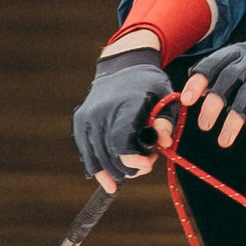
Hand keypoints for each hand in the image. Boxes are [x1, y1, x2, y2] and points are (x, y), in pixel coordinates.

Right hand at [73, 52, 172, 188]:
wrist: (122, 64)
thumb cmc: (149, 83)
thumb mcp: (165, 96)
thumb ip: (166, 120)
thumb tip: (164, 143)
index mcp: (123, 104)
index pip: (121, 143)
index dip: (134, 160)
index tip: (149, 164)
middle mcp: (101, 111)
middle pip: (109, 155)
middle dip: (130, 168)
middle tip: (148, 162)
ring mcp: (87, 117)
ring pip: (96, 158)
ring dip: (116, 171)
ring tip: (135, 166)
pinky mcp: (79, 121)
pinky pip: (85, 153)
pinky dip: (97, 169)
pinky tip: (108, 181)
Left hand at [184, 0, 245, 148]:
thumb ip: (227, 70)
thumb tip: (195, 95)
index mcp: (240, 51)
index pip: (214, 64)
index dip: (199, 82)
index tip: (186, 100)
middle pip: (230, 80)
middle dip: (215, 104)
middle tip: (205, 126)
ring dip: (236, 120)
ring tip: (225, 141)